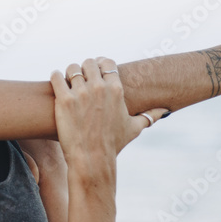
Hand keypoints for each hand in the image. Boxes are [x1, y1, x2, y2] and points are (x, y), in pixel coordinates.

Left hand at [50, 58, 168, 173]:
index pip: (107, 63)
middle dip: (84, 68)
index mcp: (116, 89)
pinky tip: (57, 82)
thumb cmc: (113, 144)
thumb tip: (164, 110)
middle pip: (88, 63)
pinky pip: (56, 77)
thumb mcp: (134, 128)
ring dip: (69, 73)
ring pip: (72, 68)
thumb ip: (149, 116)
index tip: (96, 70)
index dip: (100, 64)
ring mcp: (80, 93)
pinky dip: (56, 77)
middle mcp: (99, 87)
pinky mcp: (64, 100)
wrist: (92, 159)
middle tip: (81, 77)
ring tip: (68, 81)